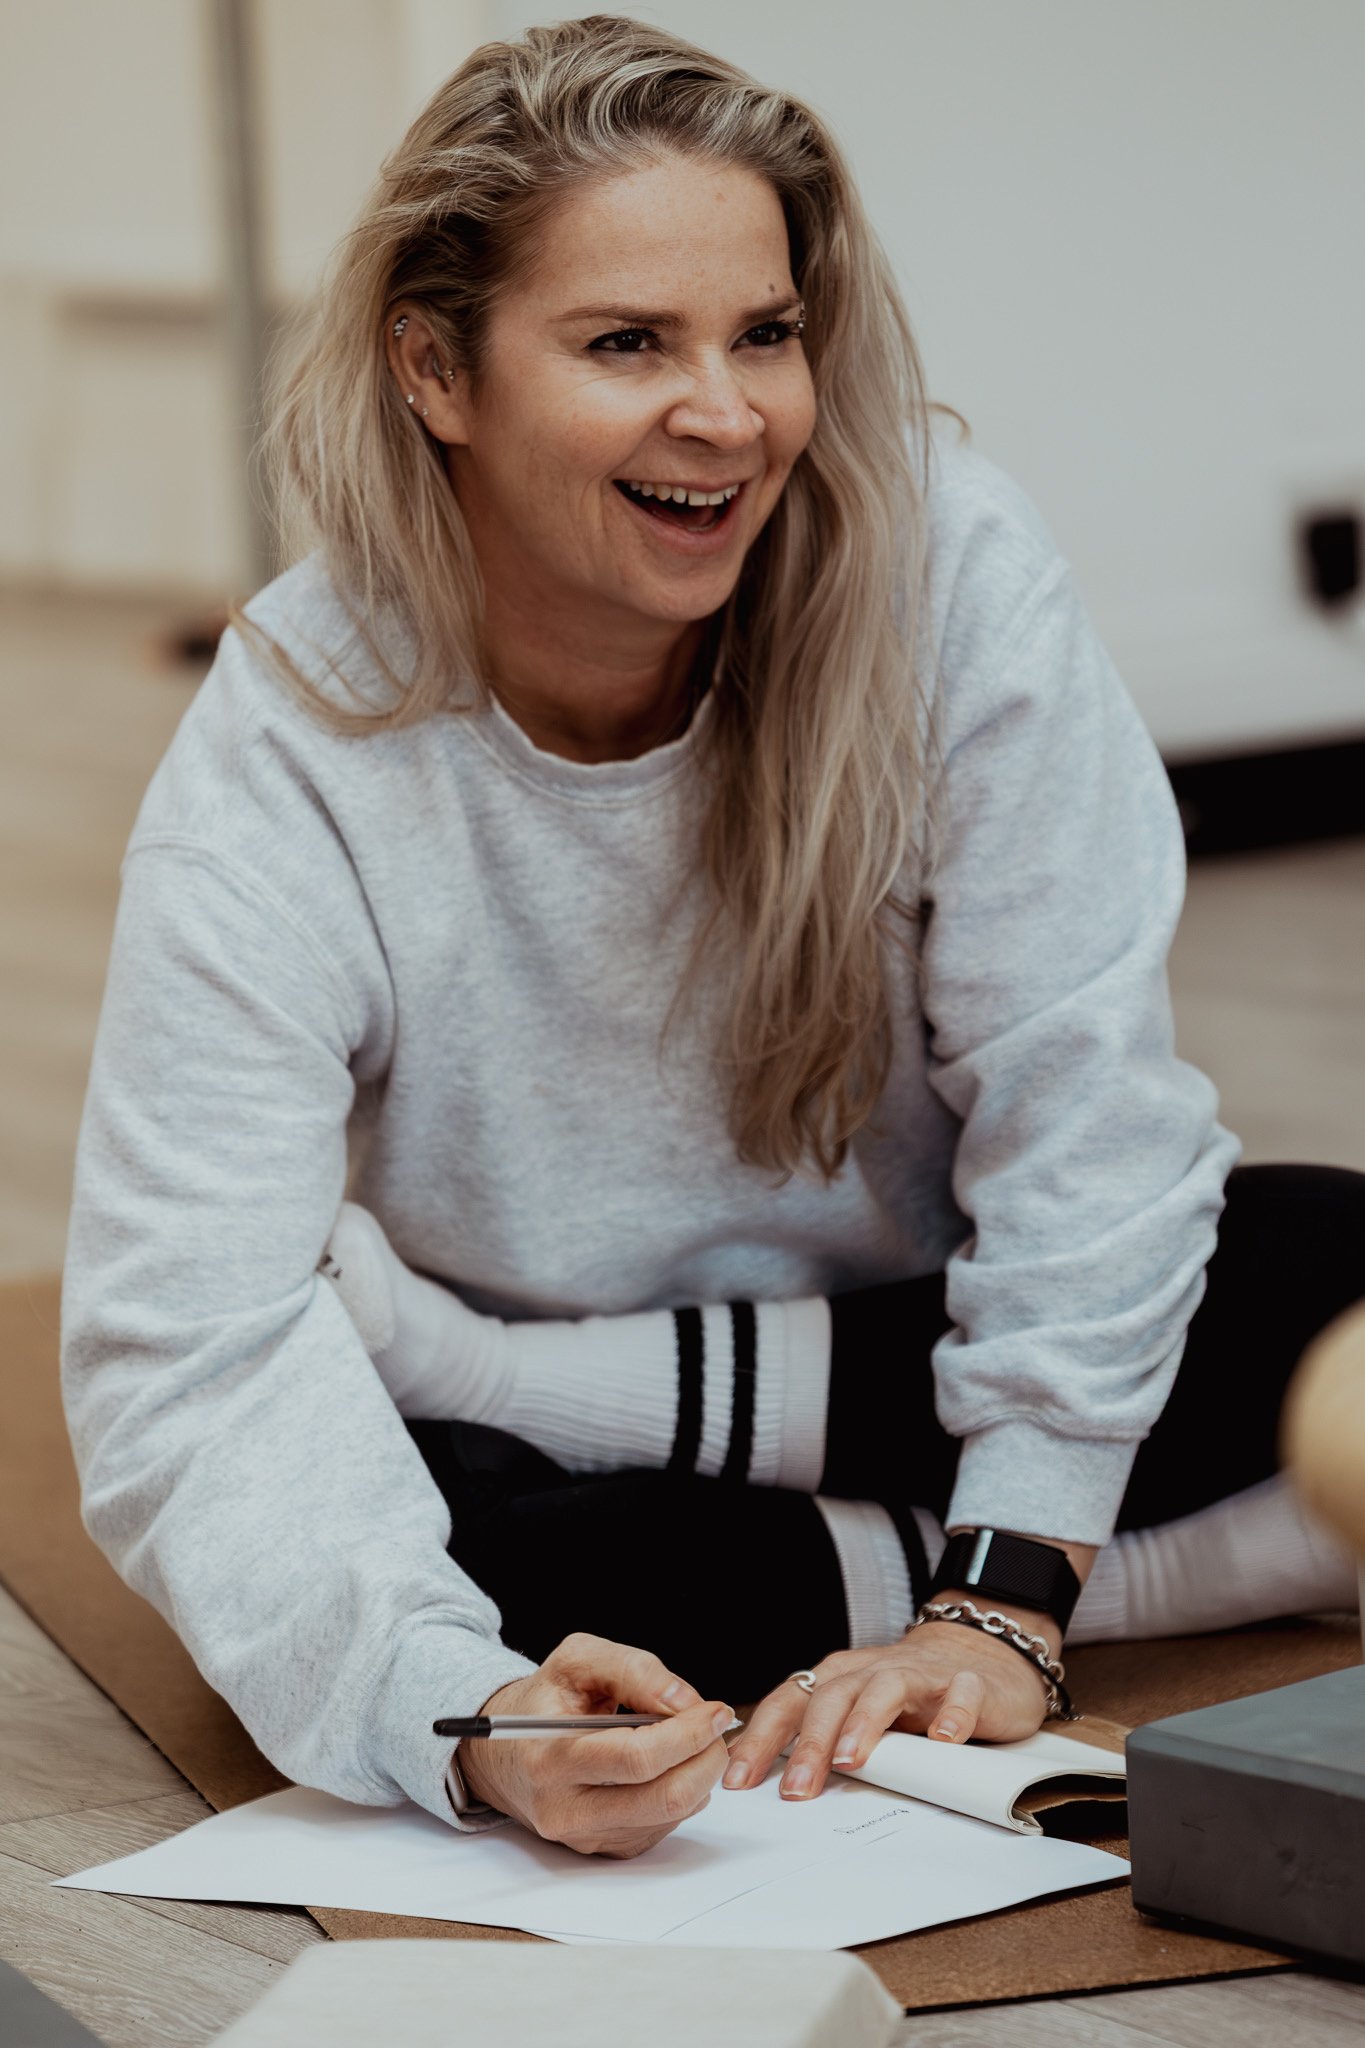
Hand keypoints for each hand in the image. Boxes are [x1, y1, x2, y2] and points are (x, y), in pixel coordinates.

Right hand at [457, 1632, 732, 1857]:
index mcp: (550, 1757)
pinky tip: (670, 1766)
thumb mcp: (577, 1660)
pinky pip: (662, 1828)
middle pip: (662, 1797)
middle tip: (717, 1728)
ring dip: (699, 1776)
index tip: (715, 1711)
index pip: (635, 1758)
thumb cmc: (545, 1701)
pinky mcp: (604, 1849)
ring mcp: (585, 1836)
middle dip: (706, 1759)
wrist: (506, 1752)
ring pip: (669, 1815)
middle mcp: (563, 1809)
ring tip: (693, 1741)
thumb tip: (684, 1702)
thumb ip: (632, 1669)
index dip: (687, 1734)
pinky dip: (683, 1794)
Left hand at [723, 1621, 1051, 1801]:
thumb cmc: (908, 1696)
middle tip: (797, 1789)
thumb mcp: (859, 1715)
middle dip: (810, 1742)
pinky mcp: (969, 1683)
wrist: (978, 1657)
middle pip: (832, 1697)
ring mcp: (920, 1674)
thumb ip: (825, 1742)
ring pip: (886, 1688)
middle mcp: (873, 1670)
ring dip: (864, 1721)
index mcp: (840, 1679)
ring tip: (852, 1759)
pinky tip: (945, 1739)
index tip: (739, 1781)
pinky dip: (953, 1712)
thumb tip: (775, 1791)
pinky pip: (960, 1692)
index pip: (790, 1702)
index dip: (762, 1738)